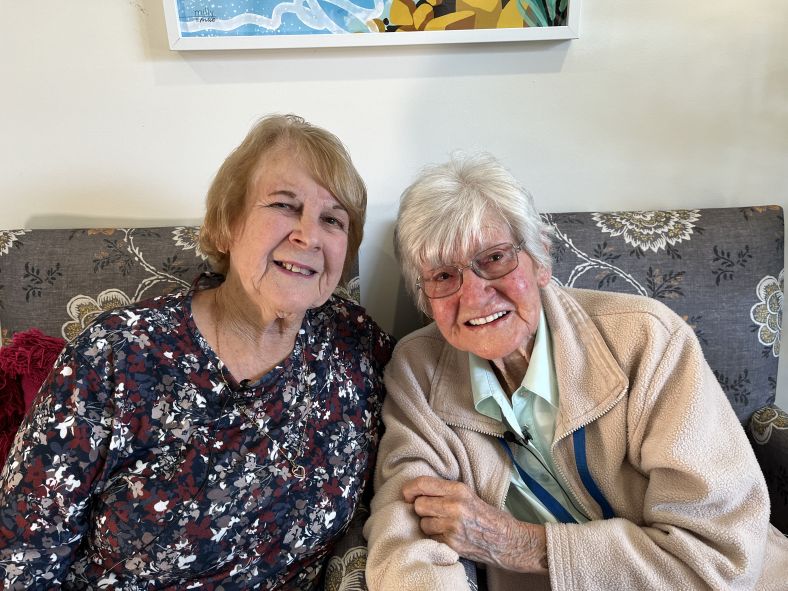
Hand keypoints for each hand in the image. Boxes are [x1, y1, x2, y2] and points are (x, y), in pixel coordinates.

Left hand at [402, 476, 547, 573]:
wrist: (506, 540)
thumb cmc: (486, 515)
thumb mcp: (468, 494)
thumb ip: (445, 491)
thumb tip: (417, 490)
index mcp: (458, 489)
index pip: (422, 484)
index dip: (409, 489)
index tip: (407, 494)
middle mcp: (454, 506)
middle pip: (419, 505)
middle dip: (421, 509)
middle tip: (430, 511)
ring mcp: (452, 526)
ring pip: (422, 523)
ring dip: (427, 524)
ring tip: (441, 524)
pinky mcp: (452, 543)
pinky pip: (430, 537)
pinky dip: (434, 537)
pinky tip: (446, 534)